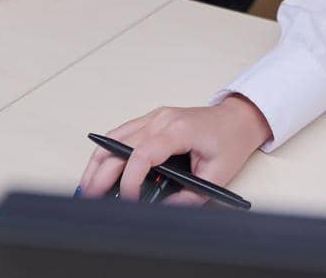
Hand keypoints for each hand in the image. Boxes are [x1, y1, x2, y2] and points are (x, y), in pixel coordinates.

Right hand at [78, 95, 270, 202]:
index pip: (142, 153)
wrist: (238, 119)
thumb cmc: (230, 142)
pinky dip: (108, 150)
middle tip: (91, 198)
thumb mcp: (216, 177)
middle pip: (120, 145)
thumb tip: (160, 209)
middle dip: (102, 173)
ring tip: (88, 186)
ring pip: (115, 136)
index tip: (128, 199)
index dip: (130, 179)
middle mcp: (162, 119)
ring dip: (98, 161)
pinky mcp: (152, 119)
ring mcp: (155, 116)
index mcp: (179, 130)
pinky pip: (122, 132)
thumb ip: (187, 197)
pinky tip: (100, 168)